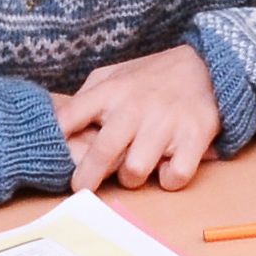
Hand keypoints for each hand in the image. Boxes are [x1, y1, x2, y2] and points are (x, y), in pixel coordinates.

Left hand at [59, 45, 225, 193]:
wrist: (205, 67)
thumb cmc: (149, 80)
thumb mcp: (113, 77)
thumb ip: (84, 99)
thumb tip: (52, 122)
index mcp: (111, 91)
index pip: (72, 116)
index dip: (56, 138)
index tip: (50, 154)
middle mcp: (136, 107)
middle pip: (102, 152)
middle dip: (87, 178)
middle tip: (82, 189)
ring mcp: (166, 123)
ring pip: (135, 171)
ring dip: (133, 178)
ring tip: (136, 169)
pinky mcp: (195, 137)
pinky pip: (173, 176)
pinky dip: (168, 179)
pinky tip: (167, 167)